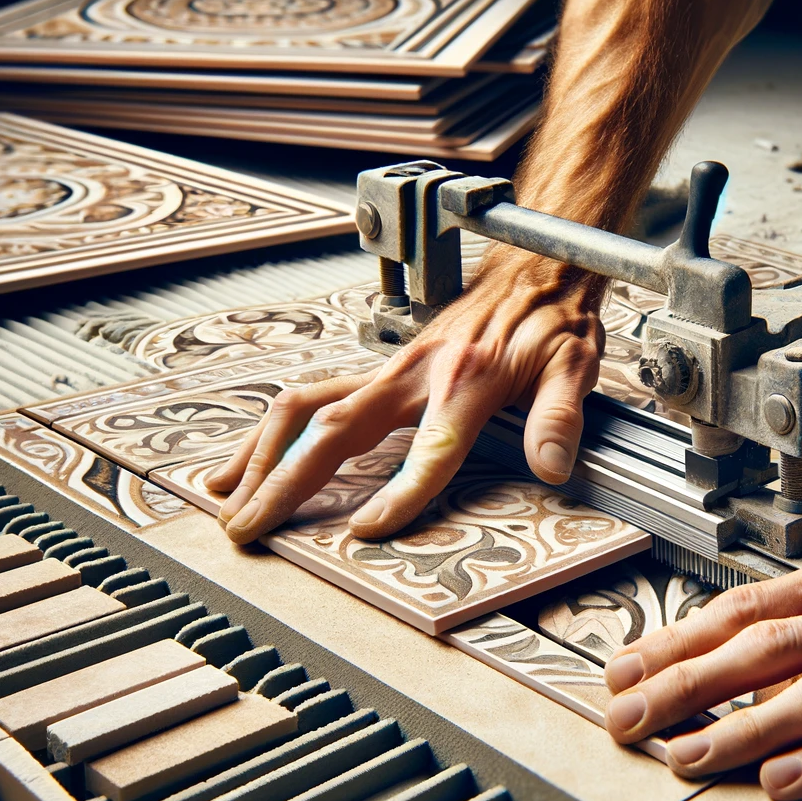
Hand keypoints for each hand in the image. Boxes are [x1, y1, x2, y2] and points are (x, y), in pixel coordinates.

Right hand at [209, 254, 605, 541]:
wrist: (534, 269)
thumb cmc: (552, 318)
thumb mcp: (574, 366)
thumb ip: (558, 418)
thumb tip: (550, 465)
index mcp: (466, 382)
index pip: (427, 450)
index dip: (396, 493)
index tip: (364, 531)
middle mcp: (415, 374)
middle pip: (334, 430)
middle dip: (285, 483)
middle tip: (249, 529)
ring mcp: (389, 371)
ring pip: (304, 408)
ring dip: (261, 456)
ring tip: (227, 499)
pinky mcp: (379, 371)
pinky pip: (312, 399)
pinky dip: (271, 432)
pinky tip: (248, 460)